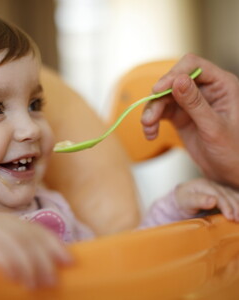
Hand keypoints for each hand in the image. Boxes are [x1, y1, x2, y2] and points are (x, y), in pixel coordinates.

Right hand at [0, 214, 71, 287]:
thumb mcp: (8, 255)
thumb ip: (25, 255)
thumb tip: (51, 267)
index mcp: (12, 223)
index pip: (38, 231)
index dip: (55, 245)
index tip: (69, 262)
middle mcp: (1, 221)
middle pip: (29, 236)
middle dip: (44, 259)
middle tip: (52, 280)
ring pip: (15, 242)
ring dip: (28, 264)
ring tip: (34, 284)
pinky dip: (8, 262)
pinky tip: (14, 277)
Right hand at [141, 53, 238, 187]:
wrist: (227, 172)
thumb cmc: (232, 151)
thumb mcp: (214, 127)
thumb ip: (196, 104)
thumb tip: (178, 81)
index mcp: (221, 85)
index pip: (193, 66)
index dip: (173, 75)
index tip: (157, 90)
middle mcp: (204, 90)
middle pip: (173, 81)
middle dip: (158, 98)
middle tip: (149, 118)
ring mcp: (190, 103)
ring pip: (163, 98)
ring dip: (152, 111)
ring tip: (148, 127)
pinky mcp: (180, 116)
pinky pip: (161, 112)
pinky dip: (152, 122)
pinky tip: (150, 134)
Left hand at [175, 178, 238, 221]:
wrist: (180, 199)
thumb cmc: (182, 201)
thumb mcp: (186, 201)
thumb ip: (198, 200)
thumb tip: (213, 200)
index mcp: (203, 185)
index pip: (218, 195)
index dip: (226, 206)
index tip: (230, 217)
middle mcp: (213, 185)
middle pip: (228, 195)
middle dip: (236, 208)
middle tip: (238, 220)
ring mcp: (220, 189)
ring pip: (234, 196)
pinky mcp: (224, 195)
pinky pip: (234, 198)